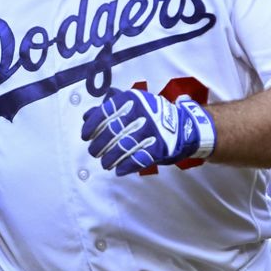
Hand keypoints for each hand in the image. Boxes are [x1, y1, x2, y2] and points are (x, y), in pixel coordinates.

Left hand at [80, 88, 215, 175]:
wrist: (184, 126)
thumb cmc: (153, 115)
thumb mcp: (134, 103)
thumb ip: (110, 108)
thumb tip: (87, 115)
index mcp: (133, 100)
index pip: (105, 113)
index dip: (92, 126)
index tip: (85, 136)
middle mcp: (142, 113)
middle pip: (112, 132)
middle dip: (99, 145)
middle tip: (94, 152)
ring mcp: (151, 131)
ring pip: (122, 147)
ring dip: (109, 158)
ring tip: (105, 163)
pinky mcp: (159, 147)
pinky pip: (138, 159)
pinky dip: (125, 166)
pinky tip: (118, 170)